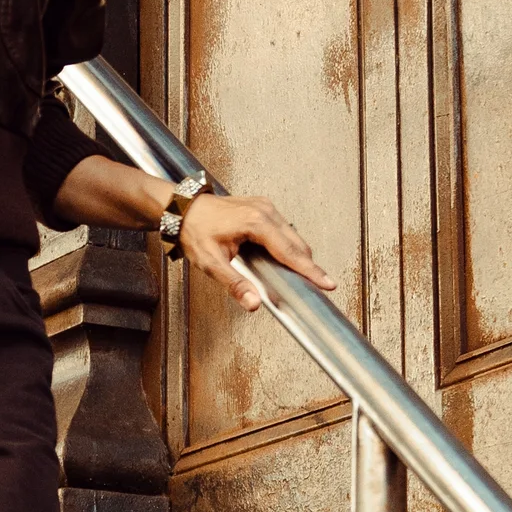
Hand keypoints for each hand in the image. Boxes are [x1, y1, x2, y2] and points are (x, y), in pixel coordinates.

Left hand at [179, 190, 326, 311]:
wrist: (184, 211)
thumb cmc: (195, 232)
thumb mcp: (210, 263)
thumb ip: (234, 284)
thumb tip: (254, 303)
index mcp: (255, 223)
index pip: (290, 252)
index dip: (309, 270)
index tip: (327, 283)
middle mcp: (265, 211)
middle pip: (296, 244)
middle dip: (307, 265)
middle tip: (319, 284)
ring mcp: (265, 207)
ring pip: (292, 235)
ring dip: (298, 255)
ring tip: (303, 275)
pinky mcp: (263, 207)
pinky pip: (284, 229)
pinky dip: (289, 245)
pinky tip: (285, 259)